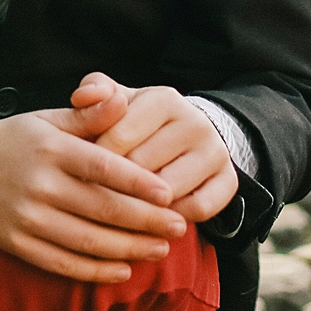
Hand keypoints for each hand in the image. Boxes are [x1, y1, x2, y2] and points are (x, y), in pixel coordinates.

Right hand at [0, 114, 188, 284]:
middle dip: (145, 222)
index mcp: (51, 149)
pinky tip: (124, 269)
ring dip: (128, 249)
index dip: (138, 183)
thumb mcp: (51, 119)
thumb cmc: (21, 140)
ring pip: (86, 241)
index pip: (102, 168)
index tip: (170, 195)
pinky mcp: (16, 244)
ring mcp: (25, 217)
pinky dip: (96, 271)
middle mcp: (37, 184)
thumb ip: (89, 115)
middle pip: (101, 209)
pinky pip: (62, 263)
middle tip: (179, 228)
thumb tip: (123, 98)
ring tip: (161, 249)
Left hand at [68, 74, 238, 224]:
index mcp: (164, 99)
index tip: (80, 174)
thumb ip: (94, 93)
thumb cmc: (139, 122)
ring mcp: (215, 151)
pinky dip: (175, 217)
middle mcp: (195, 122)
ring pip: (170, 191)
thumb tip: (81, 97)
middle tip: (94, 199)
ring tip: (121, 210)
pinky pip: (199, 209)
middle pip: (143, 167)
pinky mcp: (229, 180)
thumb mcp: (117, 103)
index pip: (119, 137)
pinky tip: (156, 216)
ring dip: (143, 206)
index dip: (94, 162)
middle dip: (115, 186)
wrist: (188, 137)